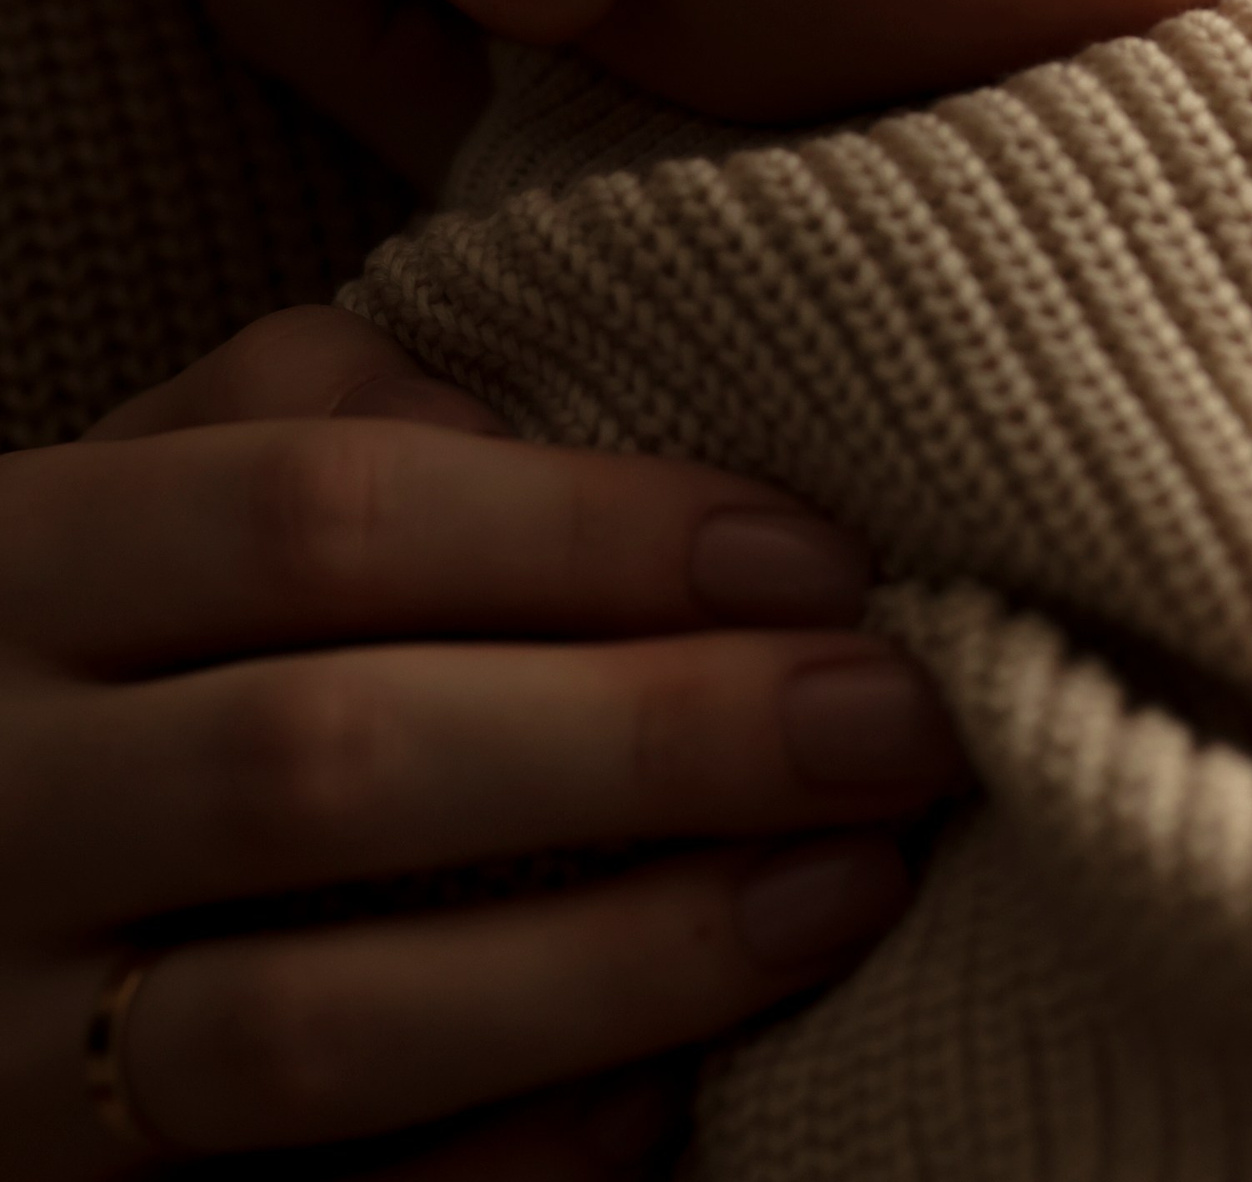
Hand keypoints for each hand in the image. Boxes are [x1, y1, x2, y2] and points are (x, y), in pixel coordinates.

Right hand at [1, 307, 965, 1176]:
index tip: (820, 558)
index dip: (587, 534)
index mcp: (22, 571)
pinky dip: (494, 1171)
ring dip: (615, 964)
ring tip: (845, 892)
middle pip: (330, 765)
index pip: (318, 519)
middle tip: (899, 721)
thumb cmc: (74, 641)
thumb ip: (309, 409)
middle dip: (651, 741)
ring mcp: (2, 1046)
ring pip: (312, 1030)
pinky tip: (667, 1100)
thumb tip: (552, 428)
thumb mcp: (134, 481)